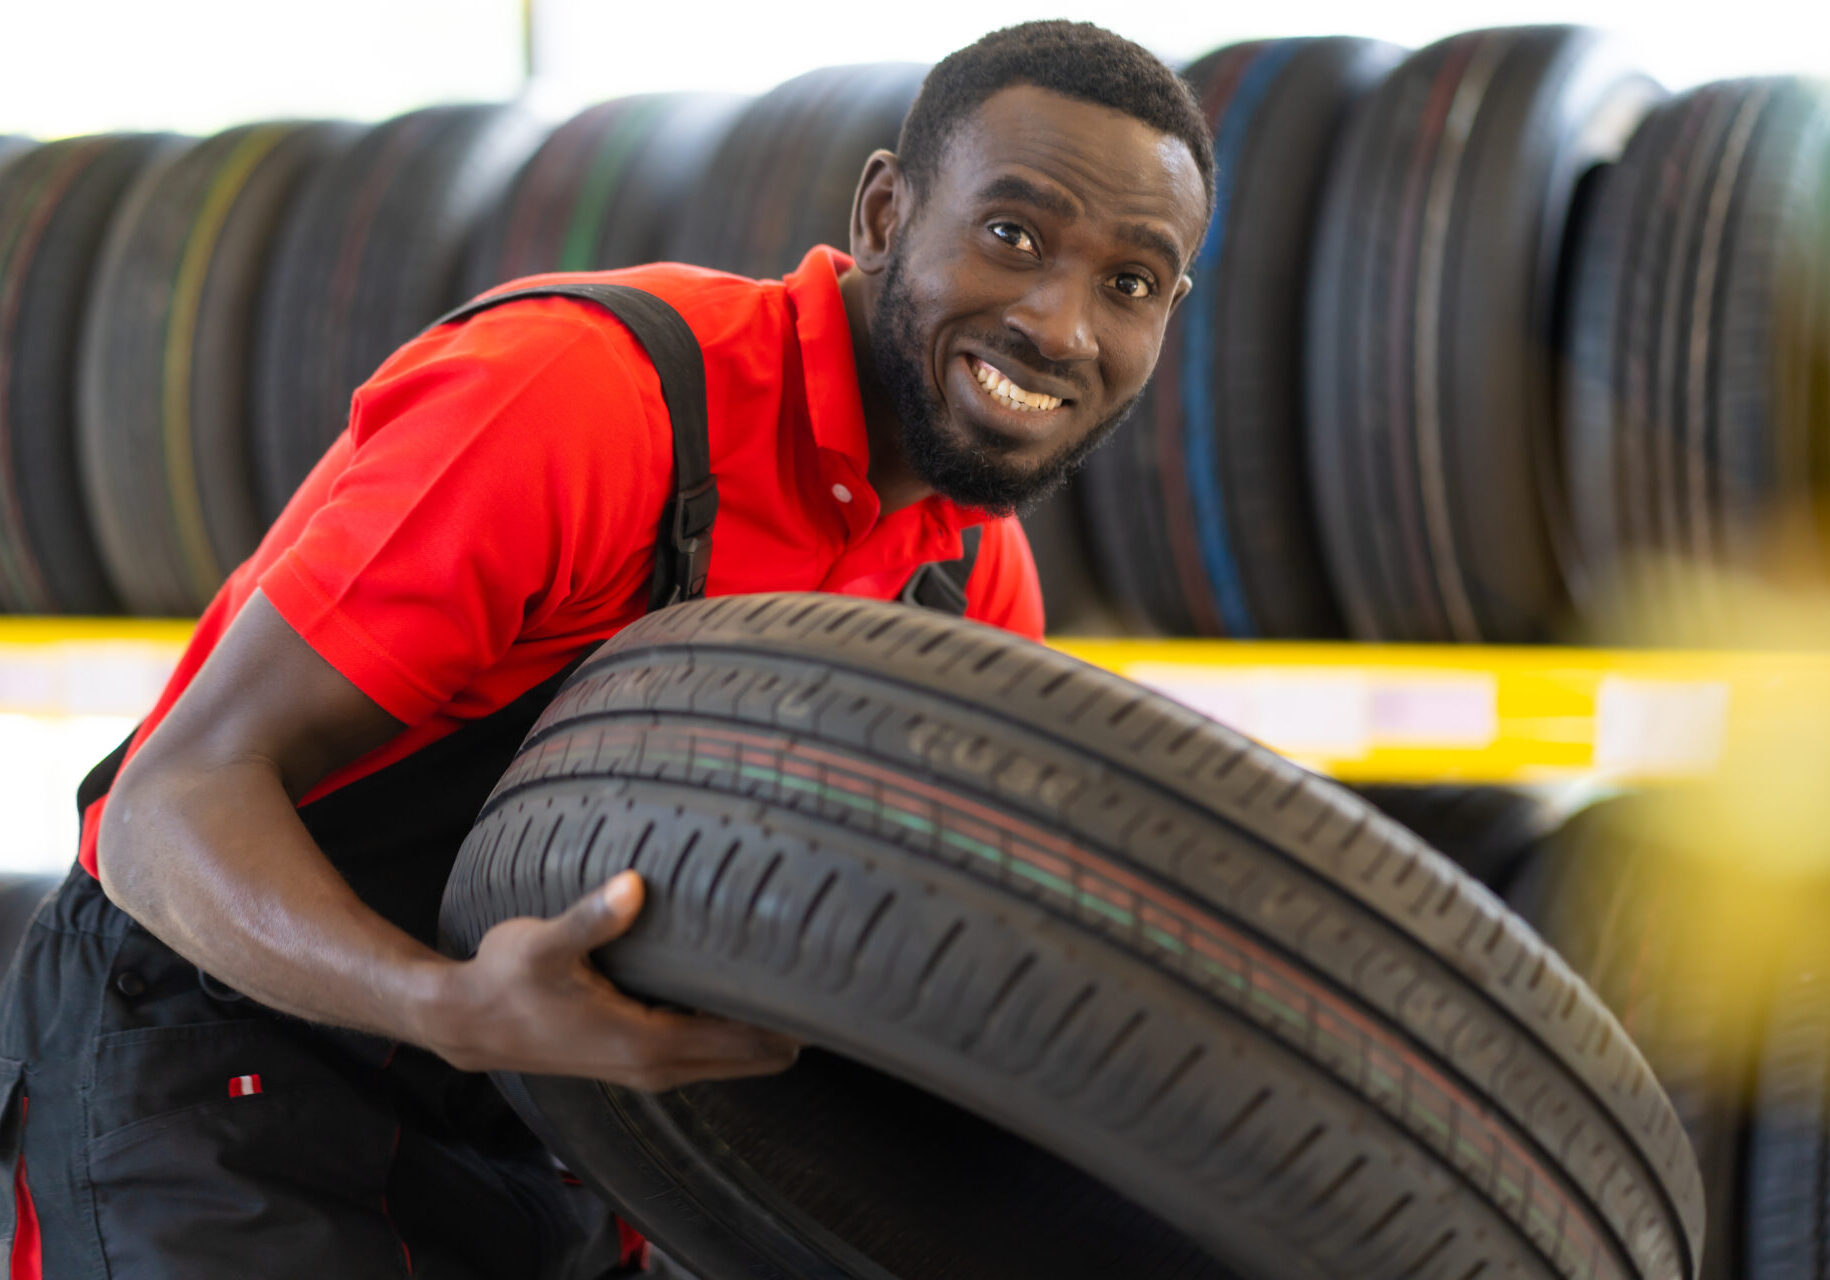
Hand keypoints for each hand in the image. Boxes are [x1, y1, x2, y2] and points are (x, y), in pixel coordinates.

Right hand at [424, 871, 800, 1089]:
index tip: (834, 994)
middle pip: (752, 1058)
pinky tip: (752, 1003)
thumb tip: (634, 886)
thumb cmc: (505, 979)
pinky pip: (708, 1054)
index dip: (789, 1021)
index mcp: (648, 1044)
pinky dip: (737, 1036)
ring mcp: (648, 1069)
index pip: (742, 1040)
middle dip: (792, 1030)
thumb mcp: (545, 943)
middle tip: (841, 985)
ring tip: (812, 992)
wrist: (466, 1022)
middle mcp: (657, 1067)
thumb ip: (593, 917)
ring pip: (732, 1060)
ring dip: (767, 1036)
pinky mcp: (637, 1060)